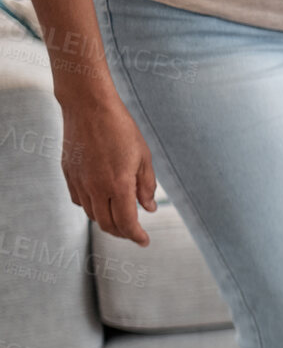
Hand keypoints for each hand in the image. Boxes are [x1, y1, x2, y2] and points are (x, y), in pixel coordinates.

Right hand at [60, 96, 156, 245]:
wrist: (89, 107)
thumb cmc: (121, 129)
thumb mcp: (144, 157)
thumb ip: (146, 186)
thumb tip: (149, 208)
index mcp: (118, 185)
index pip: (126, 222)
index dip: (136, 236)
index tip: (144, 241)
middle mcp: (95, 187)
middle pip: (107, 224)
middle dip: (123, 233)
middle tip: (134, 233)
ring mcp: (79, 181)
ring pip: (91, 214)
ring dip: (106, 221)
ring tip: (120, 219)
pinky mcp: (68, 173)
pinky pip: (79, 200)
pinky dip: (91, 207)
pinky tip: (101, 202)